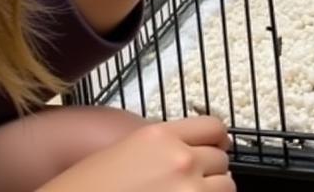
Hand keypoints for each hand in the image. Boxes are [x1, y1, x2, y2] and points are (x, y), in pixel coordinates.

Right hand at [36, 116, 232, 191]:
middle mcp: (180, 161)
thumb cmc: (87, 187)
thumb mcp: (128, 151)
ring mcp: (187, 191)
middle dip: (210, 173)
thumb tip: (189, 153)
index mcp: (161, 137)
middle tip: (193, 183)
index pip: (215, 128)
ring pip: (225, 188)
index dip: (217, 142)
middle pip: (221, 161)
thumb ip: (163, 147)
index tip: (213, 151)